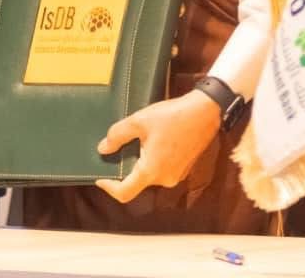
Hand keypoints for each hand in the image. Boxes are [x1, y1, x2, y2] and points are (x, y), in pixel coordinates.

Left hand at [93, 91, 220, 202]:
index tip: (99, 178)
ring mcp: (176, 176)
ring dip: (139, 163)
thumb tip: (102, 149)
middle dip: (124, 169)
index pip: (125, 193)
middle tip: (114, 151)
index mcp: (151, 171)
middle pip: (137, 182)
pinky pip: (161, 170)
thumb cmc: (172, 116)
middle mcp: (164, 180)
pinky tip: (150, 142)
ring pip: (150, 175)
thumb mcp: (139, 121)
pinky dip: (151, 160)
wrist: (205, 112)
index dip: (109, 188)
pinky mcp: (183, 169)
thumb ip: (118, 135)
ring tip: (132, 142)